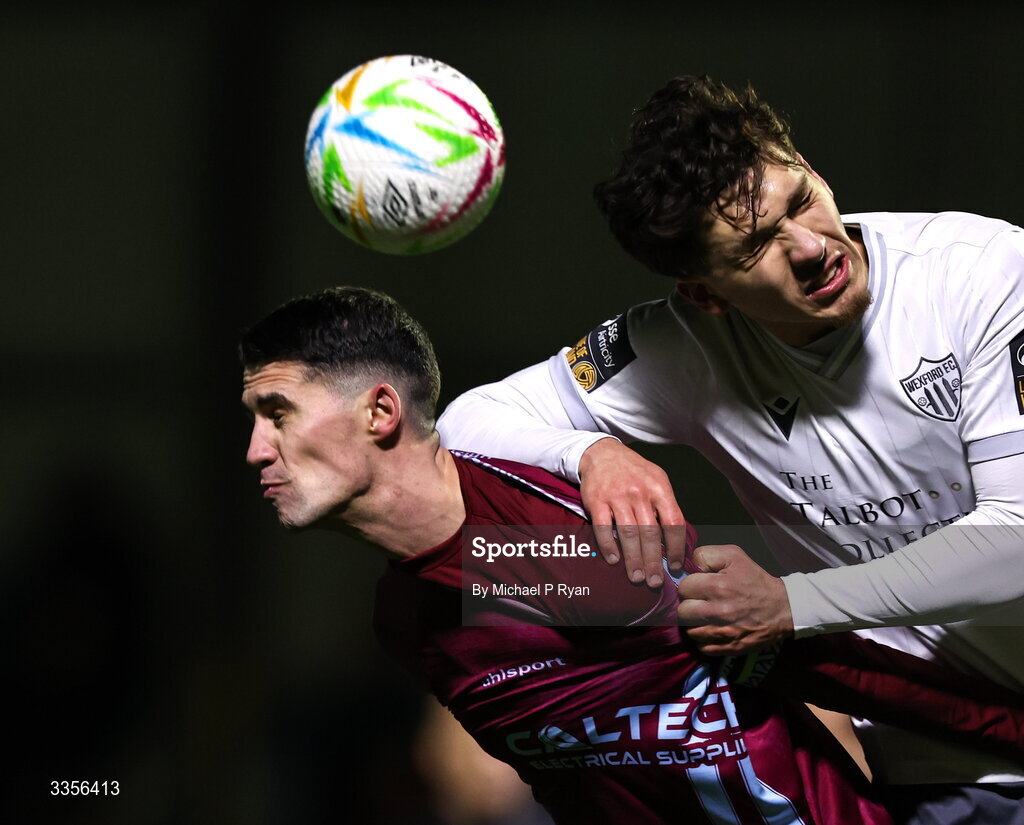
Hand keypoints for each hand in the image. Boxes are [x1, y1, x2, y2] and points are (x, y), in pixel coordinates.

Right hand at [578, 438, 688, 587]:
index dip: (676, 547)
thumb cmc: (634, 471)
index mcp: (659, 488)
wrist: (602, 453)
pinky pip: (603, 528)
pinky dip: (608, 546)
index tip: (675, 565)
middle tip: (655, 581)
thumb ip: (665, 506)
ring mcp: (617, 496)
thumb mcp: (657, 480)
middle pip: (650, 533)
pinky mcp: (596, 500)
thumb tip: (675, 540)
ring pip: (628, 534)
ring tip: (637, 577)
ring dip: (633, 559)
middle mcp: (639, 492)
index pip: (673, 522)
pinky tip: (613, 560)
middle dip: (653, 561)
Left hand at [676, 544, 793, 655]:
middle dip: (688, 606)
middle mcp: (718, 612)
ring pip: (689, 632)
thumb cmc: (755, 580)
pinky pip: (701, 647)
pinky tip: (712, 630)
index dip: (689, 586)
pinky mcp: (729, 648)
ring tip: (704, 617)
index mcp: (718, 586)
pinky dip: (703, 640)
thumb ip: (705, 556)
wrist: (783, 607)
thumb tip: (686, 566)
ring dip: (694, 624)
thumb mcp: (733, 555)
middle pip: (681, 612)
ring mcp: (723, 633)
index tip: (698, 587)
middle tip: (699, 603)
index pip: (683, 587)